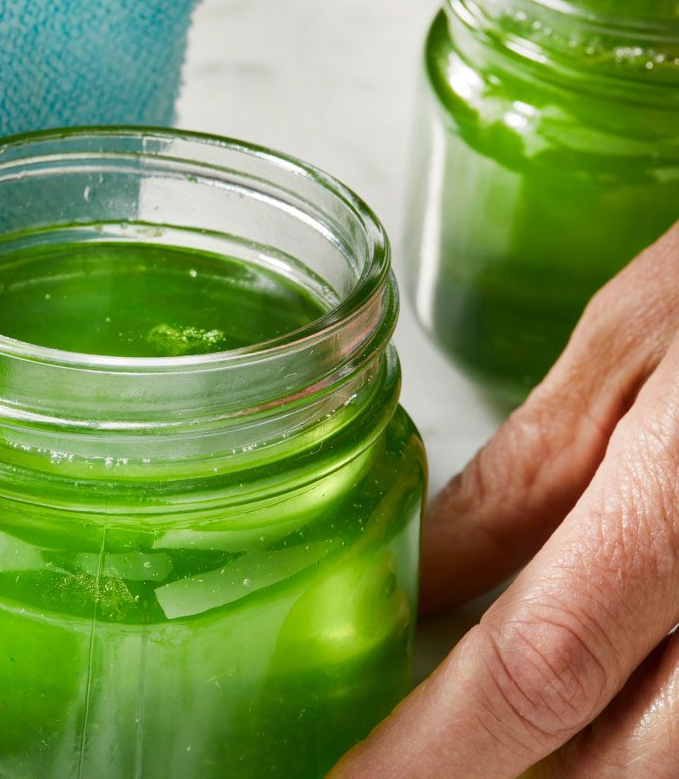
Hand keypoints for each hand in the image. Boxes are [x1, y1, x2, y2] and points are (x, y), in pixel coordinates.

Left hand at [333, 222, 678, 777]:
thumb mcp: (635, 341)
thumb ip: (527, 473)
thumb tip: (424, 579)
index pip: (534, 672)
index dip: (427, 754)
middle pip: (612, 762)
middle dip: (501, 760)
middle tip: (427, 732)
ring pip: (673, 763)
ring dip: (584, 747)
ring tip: (524, 691)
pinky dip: (655, 720)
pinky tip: (621, 670)